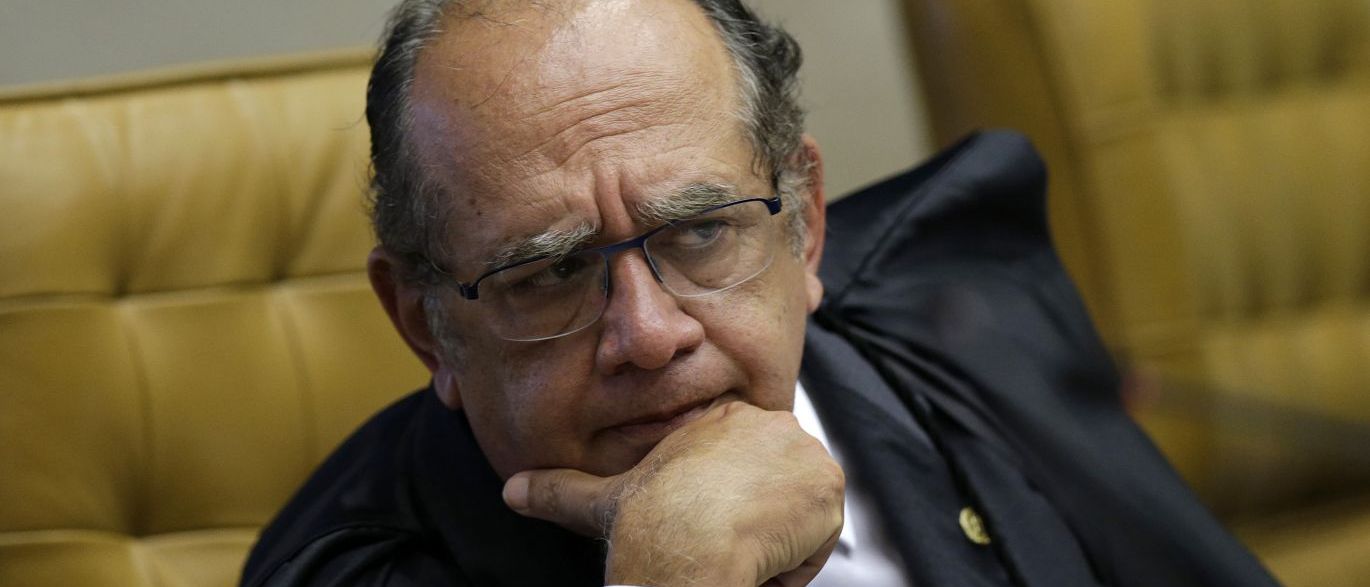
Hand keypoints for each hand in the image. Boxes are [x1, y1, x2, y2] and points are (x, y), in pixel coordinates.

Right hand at [502, 401, 844, 585]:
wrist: (685, 550)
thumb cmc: (647, 526)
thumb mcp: (600, 500)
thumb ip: (559, 489)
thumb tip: (512, 490)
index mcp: (722, 418)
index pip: (746, 469)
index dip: (729, 508)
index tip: (706, 528)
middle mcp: (769, 424)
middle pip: (778, 489)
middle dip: (755, 525)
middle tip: (722, 545)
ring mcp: (804, 452)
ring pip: (799, 515)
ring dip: (773, 544)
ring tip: (736, 552)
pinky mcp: (828, 487)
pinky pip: (819, 540)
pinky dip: (793, 563)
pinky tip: (759, 561)